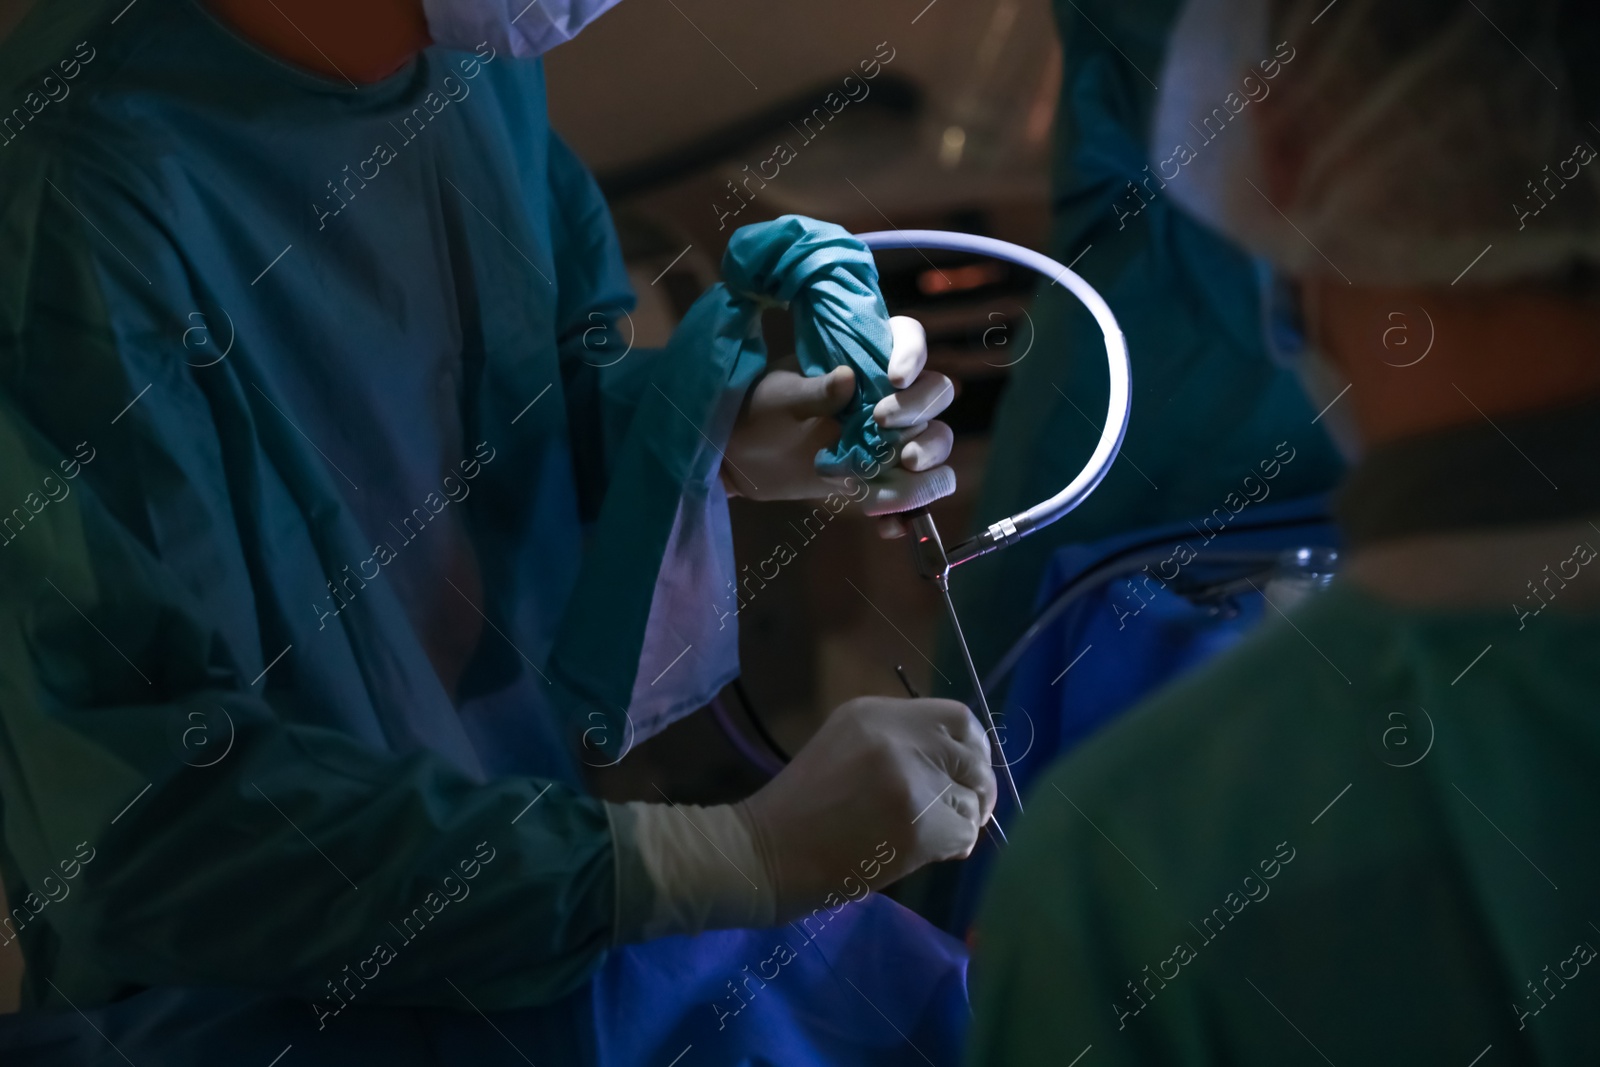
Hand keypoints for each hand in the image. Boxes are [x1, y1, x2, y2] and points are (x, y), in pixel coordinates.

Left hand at [721, 317, 956, 537]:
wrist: (750, 455)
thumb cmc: (766, 411)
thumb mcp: (781, 397)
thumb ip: (814, 391)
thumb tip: (845, 379)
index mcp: (869, 359)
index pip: (909, 339)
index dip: (913, 353)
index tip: (895, 378)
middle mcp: (894, 394)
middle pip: (937, 394)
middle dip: (918, 412)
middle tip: (881, 425)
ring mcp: (896, 437)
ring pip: (936, 446)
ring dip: (923, 469)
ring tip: (877, 487)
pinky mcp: (889, 475)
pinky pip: (919, 495)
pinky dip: (909, 513)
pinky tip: (887, 527)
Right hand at [737, 696, 994, 921]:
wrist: (762, 855)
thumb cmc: (798, 811)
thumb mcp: (844, 748)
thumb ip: (897, 746)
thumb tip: (956, 767)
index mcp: (875, 713)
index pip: (958, 718)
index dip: (974, 748)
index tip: (968, 773)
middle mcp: (897, 737)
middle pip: (972, 758)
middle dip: (978, 790)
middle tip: (966, 814)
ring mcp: (909, 780)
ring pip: (970, 801)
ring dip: (960, 823)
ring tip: (927, 838)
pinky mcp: (916, 825)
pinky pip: (963, 835)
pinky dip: (952, 849)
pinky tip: (922, 855)